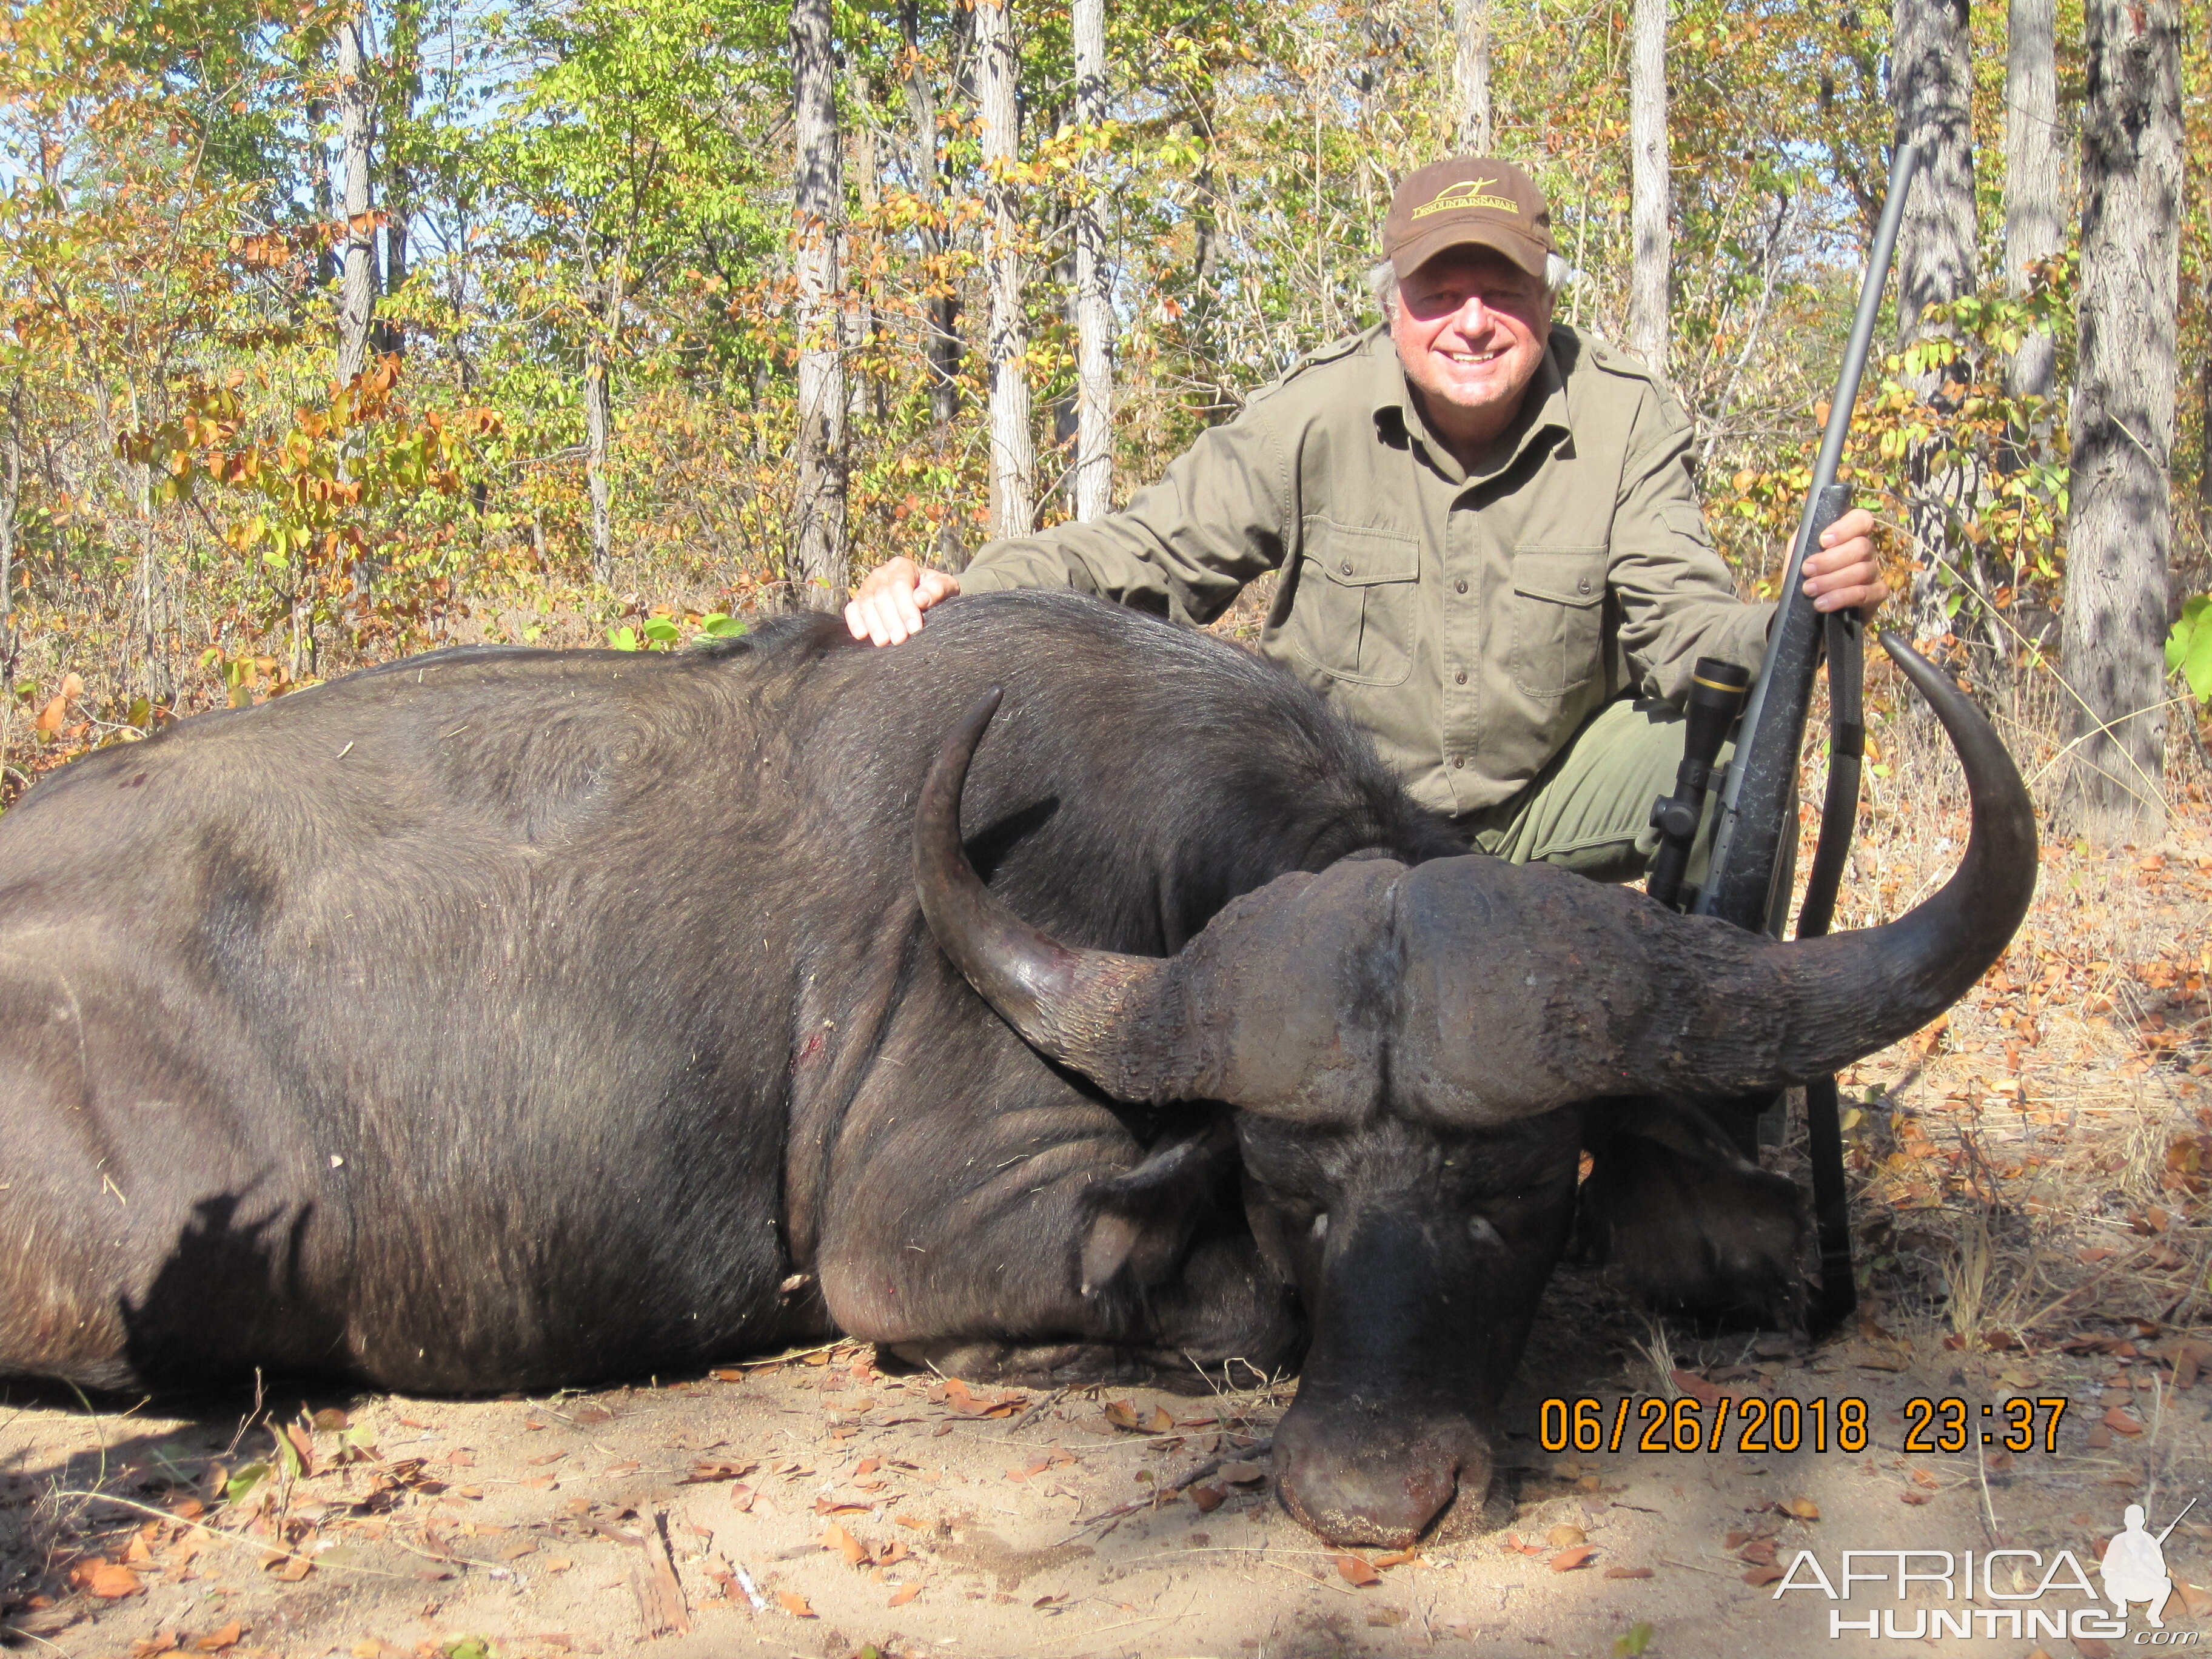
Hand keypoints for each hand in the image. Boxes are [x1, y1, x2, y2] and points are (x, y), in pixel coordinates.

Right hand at [844, 557, 960, 645]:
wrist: (924, 594)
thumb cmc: (935, 590)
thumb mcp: (946, 586)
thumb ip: (937, 589)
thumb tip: (920, 599)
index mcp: (902, 566)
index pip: (900, 585)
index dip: (906, 607)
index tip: (915, 628)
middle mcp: (882, 574)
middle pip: (882, 596)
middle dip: (891, 620)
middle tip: (899, 639)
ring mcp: (868, 587)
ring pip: (866, 604)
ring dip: (874, 624)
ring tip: (883, 642)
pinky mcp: (859, 600)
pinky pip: (852, 609)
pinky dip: (855, 621)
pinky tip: (862, 635)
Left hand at [1800, 507, 1887, 618]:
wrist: (1803, 609)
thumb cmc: (1805, 576)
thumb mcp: (1799, 552)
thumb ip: (1805, 536)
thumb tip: (1811, 525)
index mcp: (1850, 536)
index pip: (1861, 519)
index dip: (1845, 528)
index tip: (1823, 541)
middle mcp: (1866, 552)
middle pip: (1861, 546)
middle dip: (1830, 560)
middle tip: (1807, 570)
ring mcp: (1874, 573)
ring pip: (1862, 570)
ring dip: (1831, 581)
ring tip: (1809, 589)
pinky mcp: (1876, 595)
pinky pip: (1864, 594)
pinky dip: (1841, 598)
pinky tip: (1822, 603)